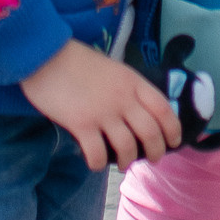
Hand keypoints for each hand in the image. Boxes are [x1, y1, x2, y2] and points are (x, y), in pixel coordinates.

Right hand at [20, 40, 179, 170]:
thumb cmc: (76, 61)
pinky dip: (100, 164)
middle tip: (152, 159)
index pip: (164, 109)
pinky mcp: (81, 124)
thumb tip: (137, 113)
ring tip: (124, 164)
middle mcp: (122, 98)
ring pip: (128, 148)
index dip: (173, 129)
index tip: (174, 142)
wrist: (45, 54)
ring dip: (128, 161)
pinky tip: (96, 163)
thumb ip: (127, 88)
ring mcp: (103, 112)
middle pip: (151, 133)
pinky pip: (98, 154)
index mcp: (133, 81)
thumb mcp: (112, 68)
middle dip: (156, 151)